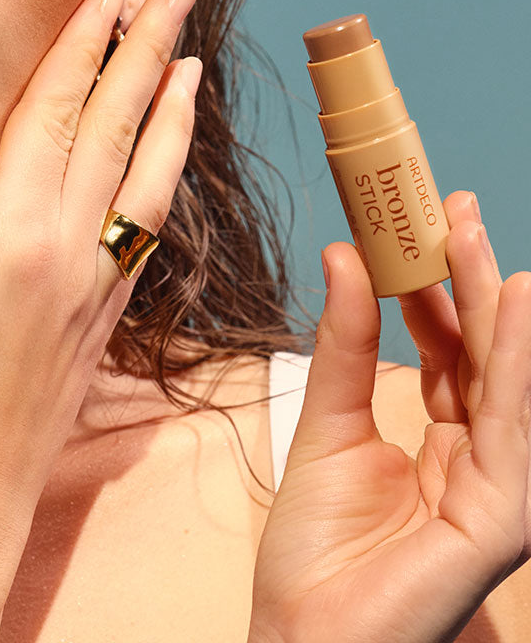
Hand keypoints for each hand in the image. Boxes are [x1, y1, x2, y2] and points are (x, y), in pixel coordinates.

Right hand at [0, 0, 200, 540]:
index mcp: (15, 241)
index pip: (58, 118)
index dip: (83, 48)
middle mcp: (71, 254)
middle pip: (119, 130)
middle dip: (147, 51)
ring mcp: (96, 287)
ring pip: (149, 176)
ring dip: (171, 108)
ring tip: (191, 57)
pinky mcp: (104, 318)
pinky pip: (149, 226)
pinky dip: (167, 175)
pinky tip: (172, 160)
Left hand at [249, 193, 530, 642]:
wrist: (298, 633)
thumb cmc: (313, 546)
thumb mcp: (326, 420)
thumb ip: (344, 341)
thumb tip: (344, 255)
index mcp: (439, 438)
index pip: (453, 347)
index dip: (443, 284)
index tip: (427, 220)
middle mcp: (477, 457)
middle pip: (485, 355)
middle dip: (472, 280)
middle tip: (456, 208)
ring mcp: (495, 488)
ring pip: (509, 384)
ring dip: (498, 309)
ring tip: (477, 237)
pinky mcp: (501, 517)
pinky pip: (515, 430)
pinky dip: (517, 366)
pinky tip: (510, 309)